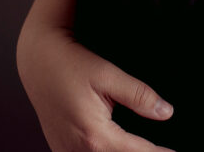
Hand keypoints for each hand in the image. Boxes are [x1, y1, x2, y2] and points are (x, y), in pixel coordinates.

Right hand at [17, 25, 174, 151]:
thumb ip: (139, 95)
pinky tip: (118, 146)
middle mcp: (78, 151)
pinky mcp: (61, 149)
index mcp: (95, 135)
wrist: (37, 61)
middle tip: (165, 150)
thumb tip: (167, 112)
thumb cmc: (72, 63)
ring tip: (145, 147)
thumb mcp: (108, 74)